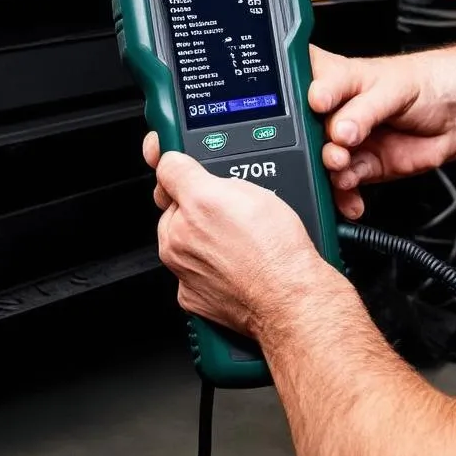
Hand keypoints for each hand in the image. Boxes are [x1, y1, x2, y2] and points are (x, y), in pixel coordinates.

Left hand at [143, 132, 329, 337]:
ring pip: (178, 239)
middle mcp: (179, 233)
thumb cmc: (278, 249)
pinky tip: (228, 264)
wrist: (288, 297)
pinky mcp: (187, 294)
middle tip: (224, 212)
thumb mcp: (255, 189)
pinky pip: (188, 270)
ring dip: (195, 237)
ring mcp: (180, 266)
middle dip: (190, 205)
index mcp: (196, 200)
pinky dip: (202, 267)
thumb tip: (199, 170)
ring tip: (233, 242)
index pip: (167, 166)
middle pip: (171, 206)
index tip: (172, 158)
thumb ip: (218, 174)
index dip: (177, 162)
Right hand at [309, 46, 455, 219]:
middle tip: (335, 150)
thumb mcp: (393, 87)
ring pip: (322, 161)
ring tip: (345, 169)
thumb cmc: (424, 84)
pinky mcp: (360, 165)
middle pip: (305, 131)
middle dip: (315, 146)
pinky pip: (343, 185)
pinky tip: (352, 198)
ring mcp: (344, 140)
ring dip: (331, 172)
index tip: (316, 106)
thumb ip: (363, 110)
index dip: (299, 97)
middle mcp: (331, 110)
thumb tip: (338, 131)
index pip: (298, 83)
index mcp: (329, 78)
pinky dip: (345, 196)